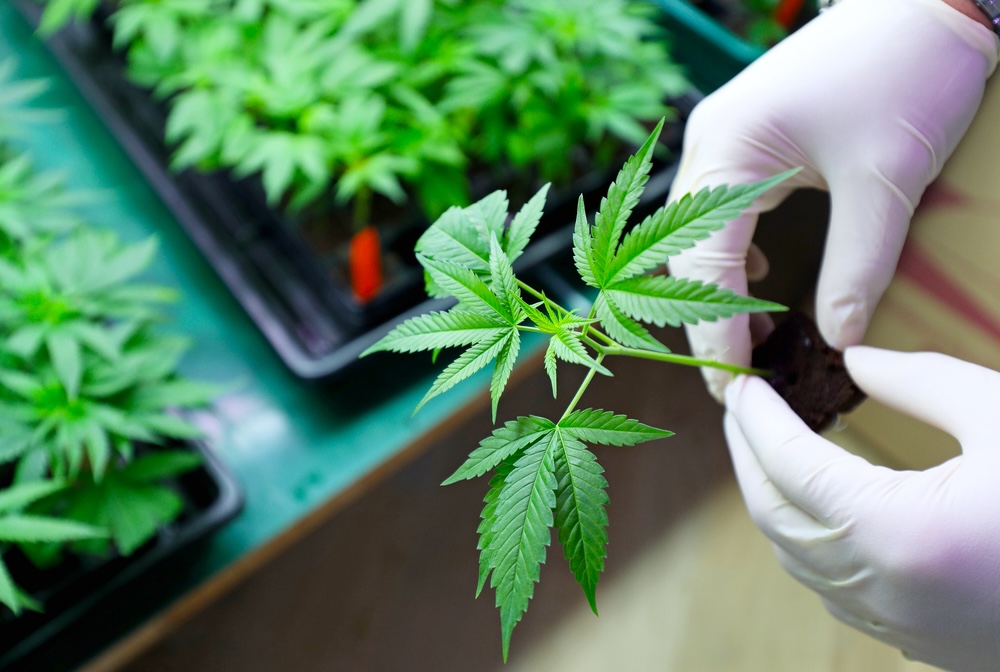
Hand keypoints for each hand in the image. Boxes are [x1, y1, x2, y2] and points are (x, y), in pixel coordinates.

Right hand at [667, 0, 998, 400]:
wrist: (927, 2)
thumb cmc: (907, 74)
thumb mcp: (885, 180)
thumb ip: (858, 266)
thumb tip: (839, 341)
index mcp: (730, 149)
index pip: (701, 261)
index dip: (713, 330)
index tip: (732, 386)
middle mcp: (709, 143)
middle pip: (682, 250)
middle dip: (703, 317)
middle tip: (735, 378)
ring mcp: (721, 136)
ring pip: (692, 231)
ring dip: (711, 287)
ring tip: (746, 339)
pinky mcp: (742, 136)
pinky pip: (713, 208)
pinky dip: (726, 254)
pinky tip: (757, 278)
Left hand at [724, 346, 999, 670]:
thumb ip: (921, 383)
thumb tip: (856, 360)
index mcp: (896, 532)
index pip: (788, 465)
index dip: (756, 419)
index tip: (741, 383)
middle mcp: (883, 589)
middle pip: (775, 516)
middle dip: (749, 457)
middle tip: (743, 409)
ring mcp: (900, 626)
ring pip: (798, 560)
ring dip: (773, 501)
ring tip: (770, 449)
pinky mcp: (922, 643)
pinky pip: (833, 589)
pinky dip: (809, 543)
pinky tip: (819, 508)